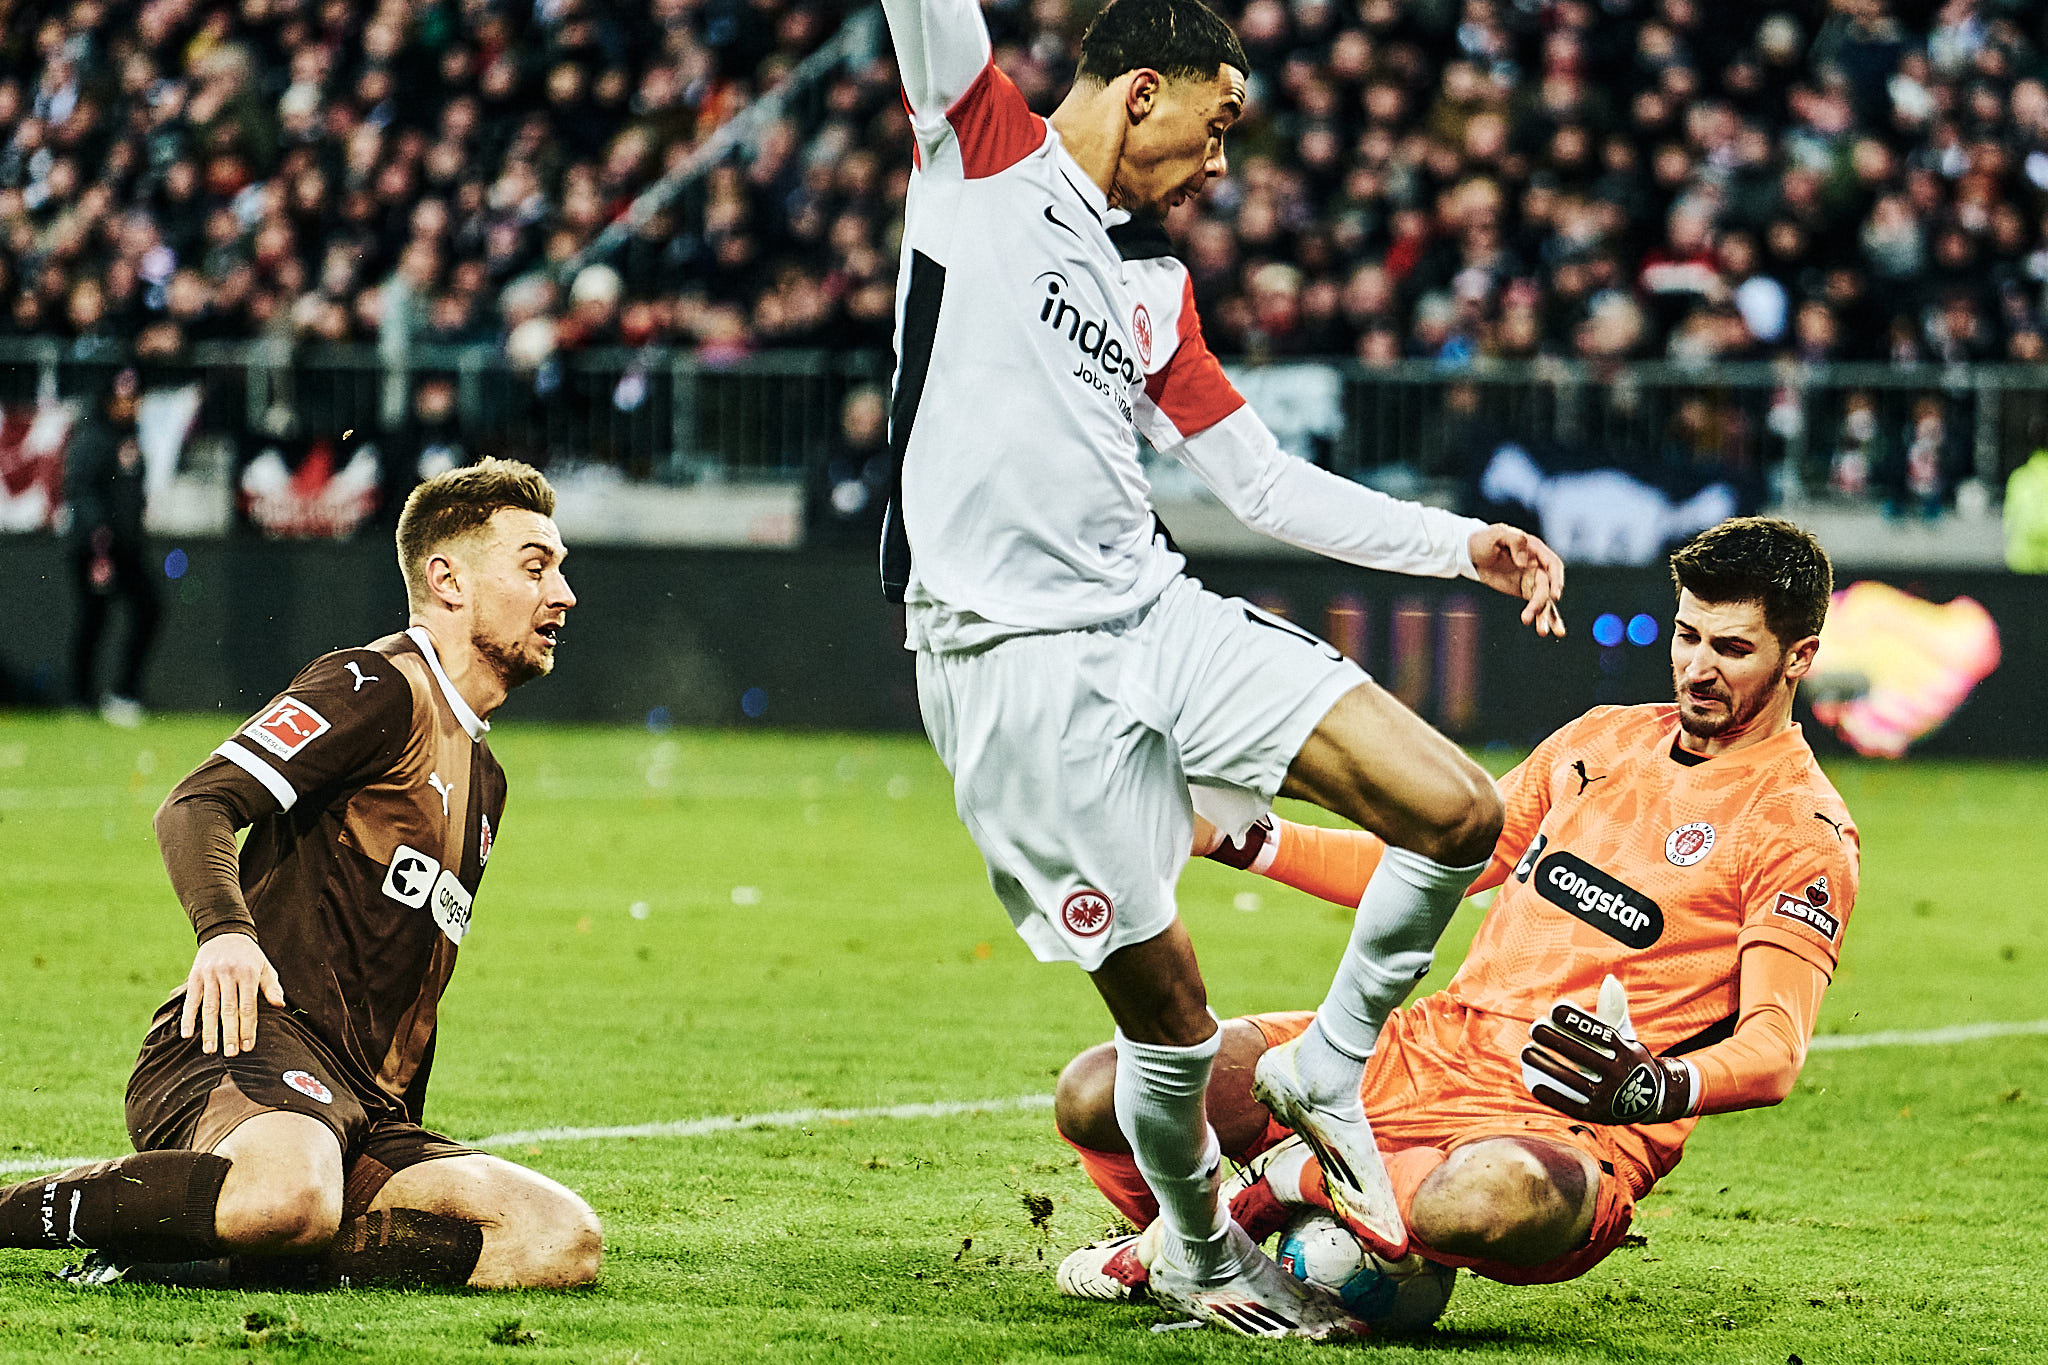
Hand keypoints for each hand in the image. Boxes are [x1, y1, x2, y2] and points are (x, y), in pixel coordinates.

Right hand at [180, 933, 285, 1057]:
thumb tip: (280, 1005)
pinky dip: (188, 1018)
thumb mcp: (265, 967)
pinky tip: (187, 1035)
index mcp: (249, 973)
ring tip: (210, 1051)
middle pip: (229, 1010)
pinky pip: (191, 1000)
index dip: (248, 1028)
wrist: (225, 933)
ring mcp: (210, 975)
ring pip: (209, 1007)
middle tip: (231, 1054)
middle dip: (230, 1034)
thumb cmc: (250, 956)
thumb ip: (272, 987)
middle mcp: (229, 974)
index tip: (248, 1047)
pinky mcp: (195, 976)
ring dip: (209, 1031)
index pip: (249, 1006)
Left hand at [1467, 525, 1564, 638]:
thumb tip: (1525, 562)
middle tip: (1530, 617)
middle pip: (1547, 587)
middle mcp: (1538, 565)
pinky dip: (1542, 617)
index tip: (1554, 595)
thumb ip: (1514, 542)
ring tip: (1542, 632)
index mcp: (1535, 550)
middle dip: (1541, 603)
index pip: (1553, 565)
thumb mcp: (1496, 535)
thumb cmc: (1484, 540)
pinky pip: (1537, 605)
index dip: (1556, 580)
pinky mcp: (1525, 591)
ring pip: (1544, 599)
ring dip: (1545, 616)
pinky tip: (1546, 631)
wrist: (1471, 552)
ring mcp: (1533, 579)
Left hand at [1520, 977, 1692, 1124]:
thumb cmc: (1626, 1056)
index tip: (1554, 1009)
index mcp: (1627, 1051)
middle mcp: (1620, 1075)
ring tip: (1526, 1052)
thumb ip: (1614, 1008)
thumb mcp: (1625, 1033)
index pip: (1599, 1034)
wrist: (1651, 1098)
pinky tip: (1533, 1083)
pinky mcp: (1598, 1115)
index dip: (1576, 1022)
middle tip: (1534, 1028)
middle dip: (1555, 1040)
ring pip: (1573, 1081)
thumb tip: (1610, 979)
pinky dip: (1552, 1096)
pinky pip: (1572, 1106)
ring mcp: (1609, 1097)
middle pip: (1582, 1055)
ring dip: (1546, 1066)